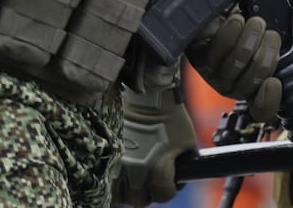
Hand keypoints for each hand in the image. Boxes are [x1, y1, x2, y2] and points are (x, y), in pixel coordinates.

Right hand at [114, 79, 196, 206]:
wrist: (146, 95)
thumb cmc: (169, 114)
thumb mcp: (187, 141)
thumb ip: (184, 162)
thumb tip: (182, 173)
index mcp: (156, 168)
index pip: (163, 194)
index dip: (170, 186)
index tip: (171, 175)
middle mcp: (135, 172)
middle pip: (140, 200)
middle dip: (148, 190)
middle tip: (151, 176)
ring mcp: (118, 167)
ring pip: (121, 195)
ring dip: (129, 188)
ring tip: (135, 174)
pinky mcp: (105, 158)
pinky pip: (106, 183)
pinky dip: (114, 182)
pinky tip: (121, 171)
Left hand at [188, 11, 281, 121]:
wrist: (219, 9)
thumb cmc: (247, 27)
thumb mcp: (269, 41)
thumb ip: (280, 54)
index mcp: (253, 88)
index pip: (262, 110)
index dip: (269, 101)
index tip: (274, 82)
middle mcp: (231, 86)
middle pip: (251, 83)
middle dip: (266, 53)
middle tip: (270, 34)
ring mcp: (213, 73)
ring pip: (237, 62)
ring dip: (251, 37)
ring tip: (255, 22)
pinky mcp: (198, 55)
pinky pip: (217, 48)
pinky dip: (231, 31)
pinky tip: (237, 21)